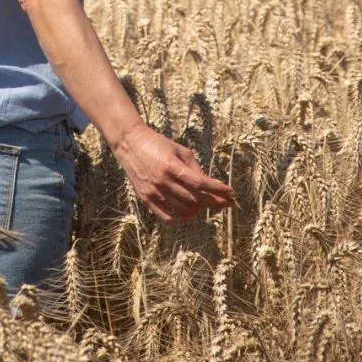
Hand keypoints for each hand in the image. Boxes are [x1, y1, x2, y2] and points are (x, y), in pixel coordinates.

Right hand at [112, 123, 235, 223]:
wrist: (130, 144)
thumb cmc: (157, 143)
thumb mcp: (179, 150)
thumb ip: (194, 167)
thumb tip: (208, 184)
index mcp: (171, 166)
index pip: (200, 183)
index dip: (217, 189)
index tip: (231, 193)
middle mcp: (163, 181)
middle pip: (195, 199)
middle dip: (214, 201)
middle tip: (227, 202)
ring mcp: (154, 192)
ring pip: (183, 210)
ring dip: (200, 209)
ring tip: (208, 204)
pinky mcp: (146, 199)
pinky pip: (167, 217)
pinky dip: (182, 218)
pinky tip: (190, 213)